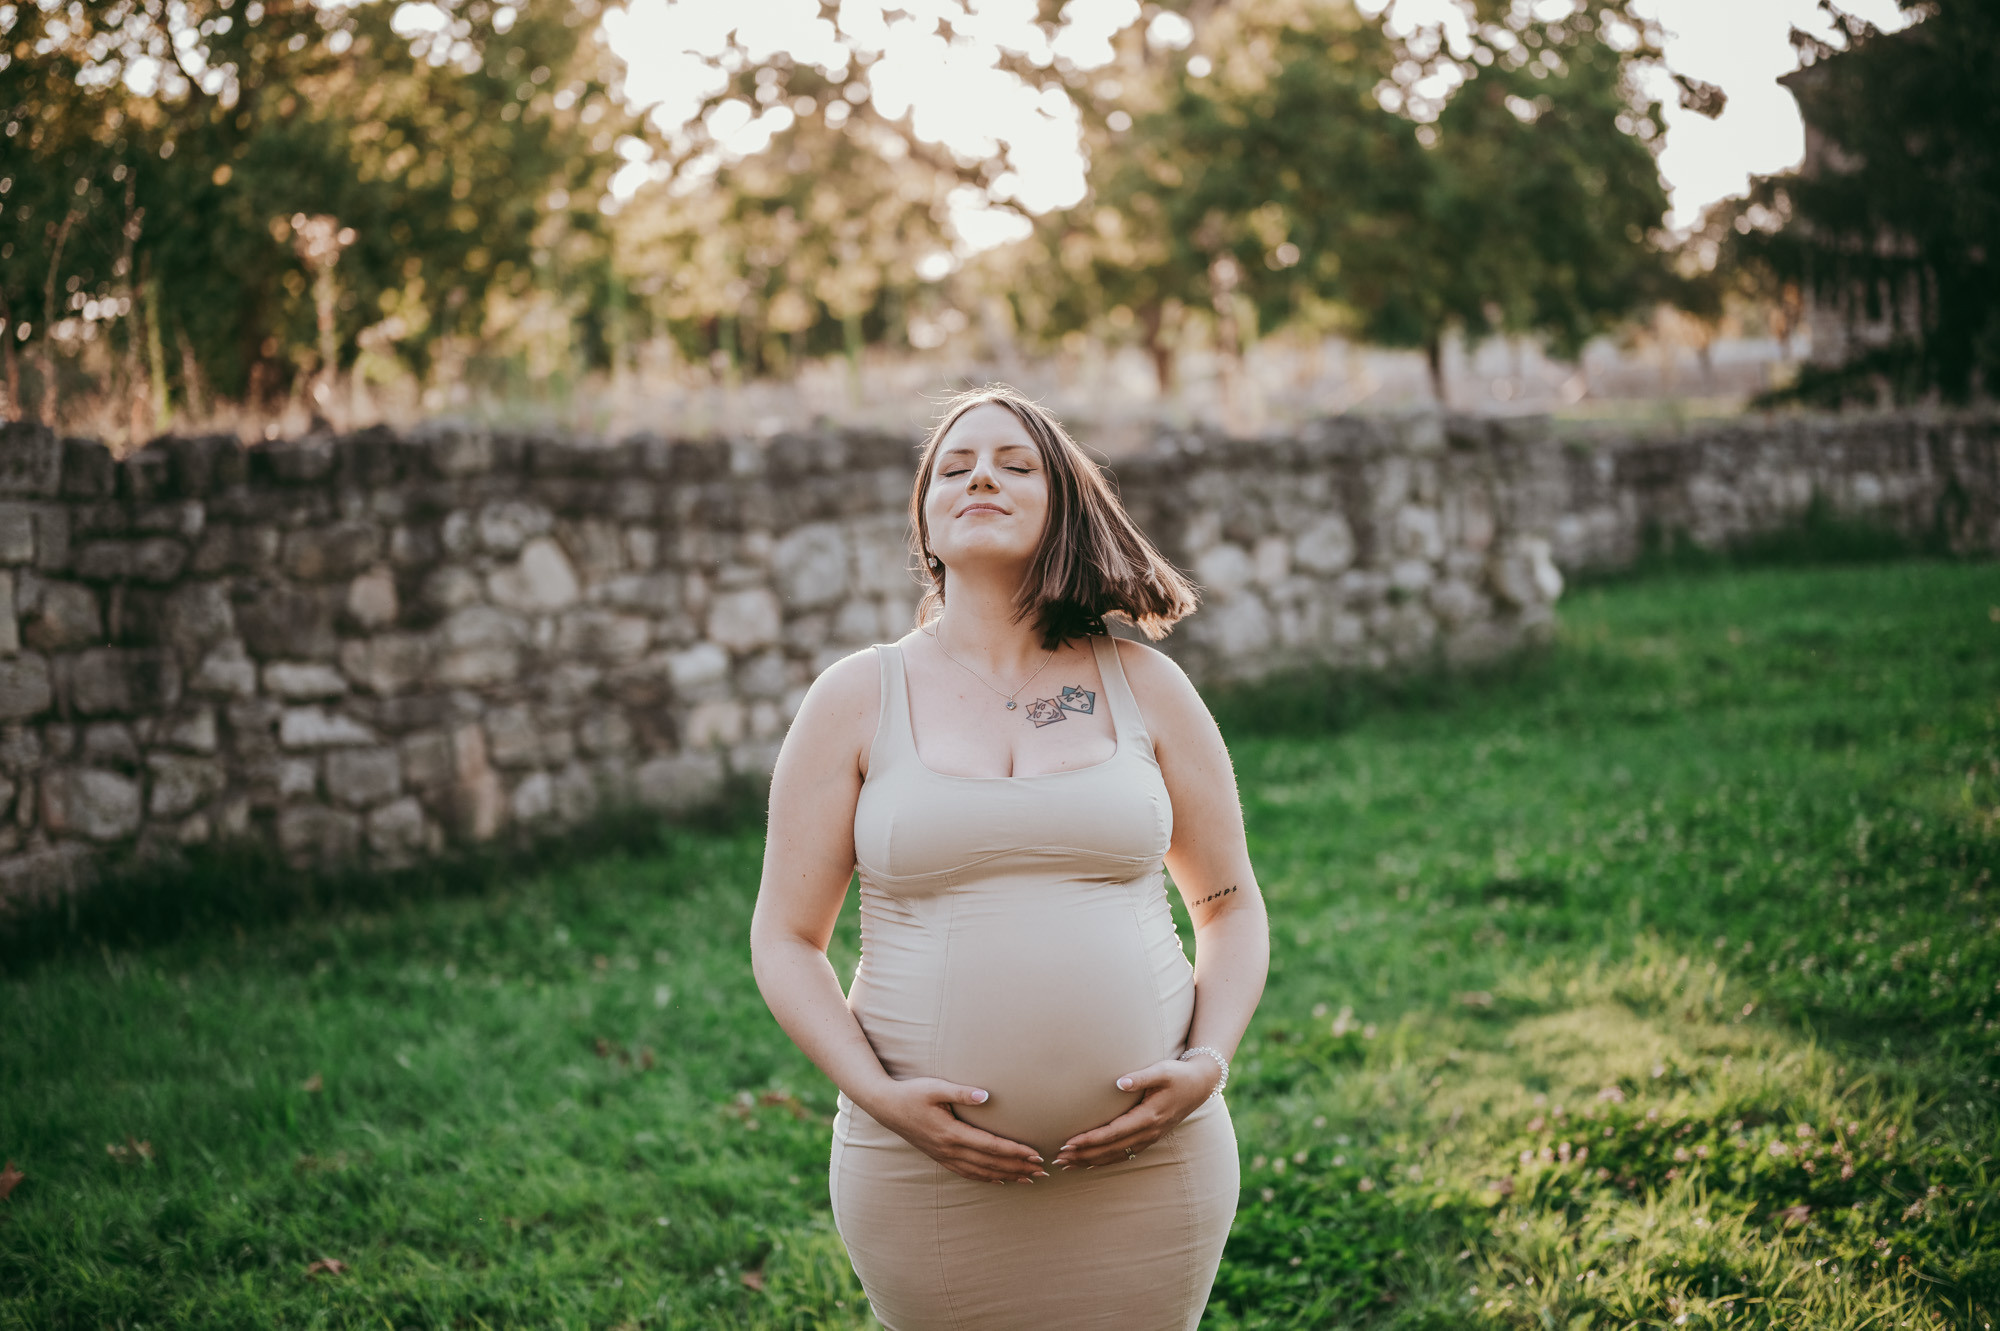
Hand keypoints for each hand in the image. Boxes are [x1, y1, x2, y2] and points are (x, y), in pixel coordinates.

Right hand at [862, 1077, 1047, 1182]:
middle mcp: (949, 1149)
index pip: (991, 1146)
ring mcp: (944, 1156)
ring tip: (1029, 1179)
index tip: (1035, 1155)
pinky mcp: (940, 1157)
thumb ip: (961, 1092)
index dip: (1015, 1152)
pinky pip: (967, 1173)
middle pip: (990, 1163)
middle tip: (1043, 1171)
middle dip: (1018, 1168)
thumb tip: (986, 1096)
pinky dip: (986, 1178)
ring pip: (981, 1172)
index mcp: (951, 1132)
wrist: (885, 1107)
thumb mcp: (935, 1087)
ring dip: (1006, 1176)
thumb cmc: (911, 1093)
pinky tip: (1000, 1180)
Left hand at [1053, 1057, 1218, 1169]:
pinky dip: (1104, 1161)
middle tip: (1057, 1160)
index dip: (1089, 1140)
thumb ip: (1141, 1077)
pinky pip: (1124, 1155)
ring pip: (1115, 1156)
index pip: (1112, 1133)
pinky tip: (1089, 1164)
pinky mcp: (1149, 1138)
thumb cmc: (1178, 1075)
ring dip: (1090, 1162)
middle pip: (1110, 1150)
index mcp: (1148, 1117)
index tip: (1068, 1143)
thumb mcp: (1162, 1071)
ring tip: (1066, 1165)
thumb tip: (1119, 1082)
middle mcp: (1148, 1132)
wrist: (1200, 1085)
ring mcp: (1149, 1138)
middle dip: (1083, 1155)